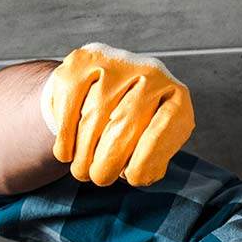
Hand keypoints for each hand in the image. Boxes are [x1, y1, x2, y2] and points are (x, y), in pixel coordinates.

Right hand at [40, 42, 194, 186]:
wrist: (102, 87)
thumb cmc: (133, 126)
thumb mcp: (154, 144)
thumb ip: (153, 159)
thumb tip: (139, 173)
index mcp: (175, 96)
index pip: (165, 127)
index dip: (146, 158)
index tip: (132, 178)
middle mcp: (150, 72)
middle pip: (125, 124)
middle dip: (108, 161)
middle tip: (100, 179)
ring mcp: (115, 62)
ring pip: (93, 117)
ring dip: (84, 154)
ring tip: (82, 171)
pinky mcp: (81, 62)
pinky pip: (69, 106)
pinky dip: (65, 137)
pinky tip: (66, 154)